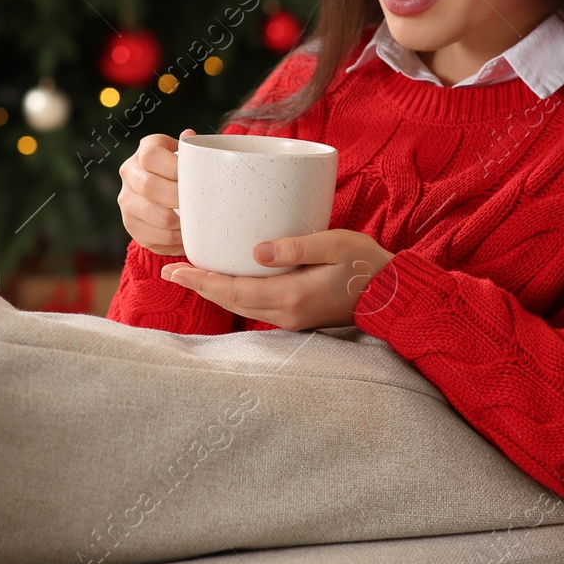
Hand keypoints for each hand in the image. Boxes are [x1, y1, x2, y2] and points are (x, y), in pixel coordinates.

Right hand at [117, 129, 197, 255]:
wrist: (168, 200)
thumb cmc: (183, 175)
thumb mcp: (188, 159)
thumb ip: (191, 149)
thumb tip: (189, 135)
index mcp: (145, 150)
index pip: (151, 155)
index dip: (173, 168)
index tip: (193, 179)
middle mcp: (130, 171)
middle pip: (149, 185)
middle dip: (176, 197)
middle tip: (196, 203)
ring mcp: (127, 198)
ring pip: (150, 212)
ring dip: (176, 220)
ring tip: (192, 221)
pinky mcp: (129, 222)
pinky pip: (151, 233)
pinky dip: (172, 237)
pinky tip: (183, 233)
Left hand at [160, 229, 393, 330]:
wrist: (392, 295)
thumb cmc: (366, 264)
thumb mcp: (334, 244)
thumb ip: (295, 246)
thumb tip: (255, 250)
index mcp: (291, 295)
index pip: (233, 290)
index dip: (200, 280)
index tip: (175, 270)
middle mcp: (286, 313)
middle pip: (230, 301)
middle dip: (200, 285)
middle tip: (172, 270)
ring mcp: (291, 318)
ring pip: (241, 306)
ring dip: (215, 290)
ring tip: (192, 273)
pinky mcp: (296, 316)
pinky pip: (255, 306)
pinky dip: (235, 293)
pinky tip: (227, 279)